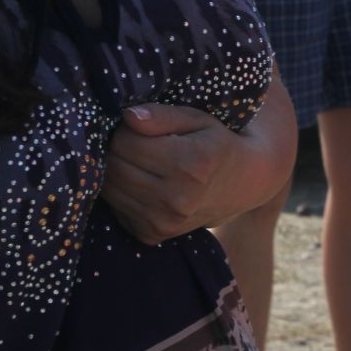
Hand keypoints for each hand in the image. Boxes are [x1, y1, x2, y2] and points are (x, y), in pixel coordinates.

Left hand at [102, 104, 248, 244]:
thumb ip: (163, 115)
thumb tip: (128, 117)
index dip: (125, 129)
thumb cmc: (216, 145)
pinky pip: (116, 207)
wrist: (241, 186)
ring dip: (116, 170)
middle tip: (135, 142)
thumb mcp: (198, 119)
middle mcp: (177, 198)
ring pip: (109, 188)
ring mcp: (163, 221)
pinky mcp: (151, 235)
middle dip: (117, 149)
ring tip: (138, 161)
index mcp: (191, 164)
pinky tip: (142, 182)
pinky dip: (122, 192)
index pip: (125, 142)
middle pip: (114, 166)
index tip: (138, 127)